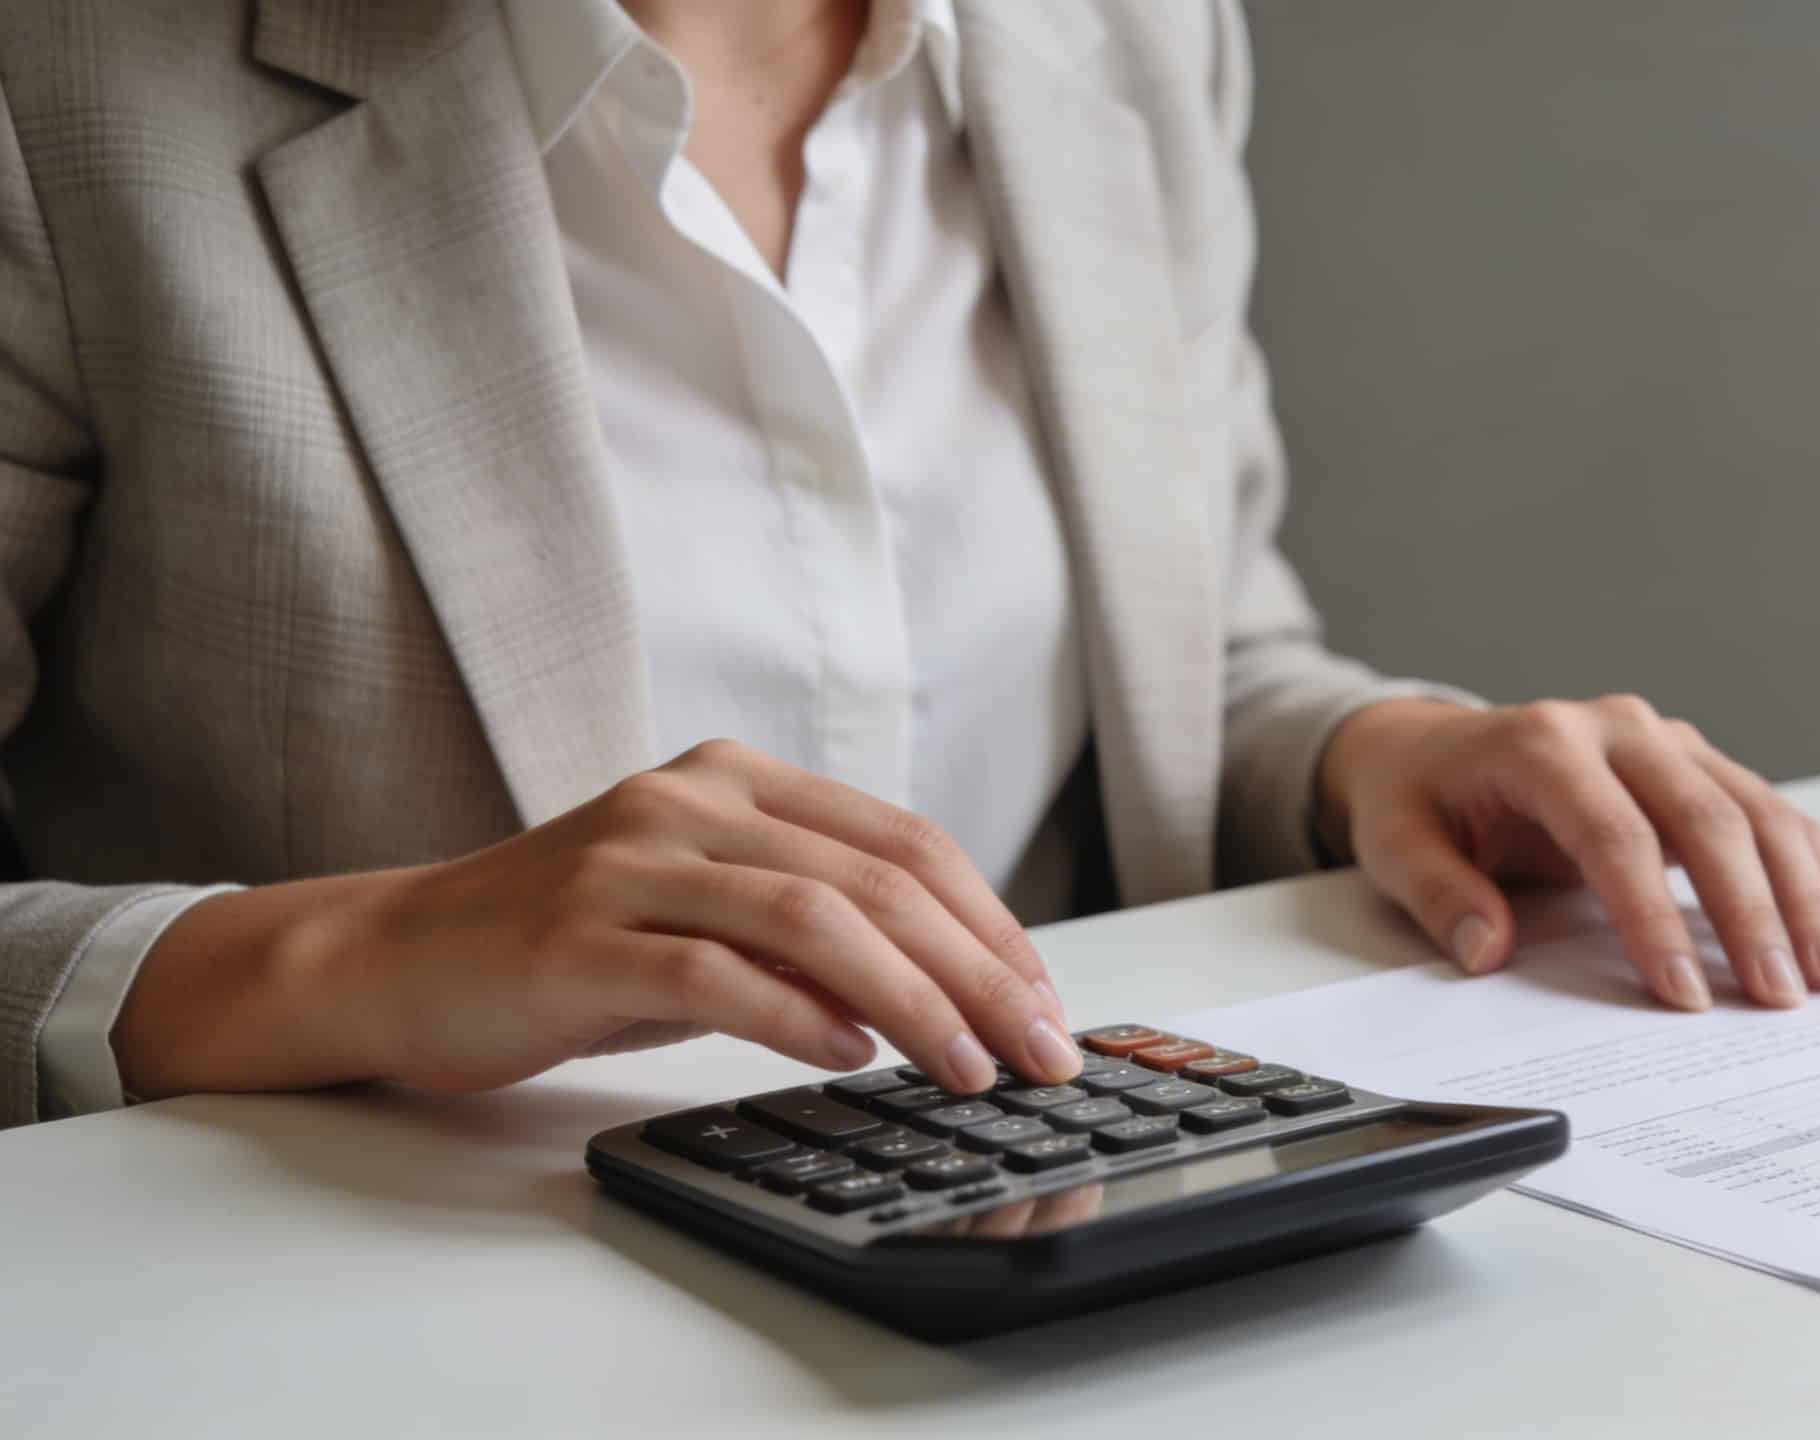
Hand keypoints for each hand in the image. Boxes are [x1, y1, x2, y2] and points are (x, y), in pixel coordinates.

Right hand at [113, 740, 1079, 1100]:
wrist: (395, 960)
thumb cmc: (571, 946)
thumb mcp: (707, 914)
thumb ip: (811, 928)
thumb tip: (953, 991)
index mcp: (736, 777)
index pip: (904, 841)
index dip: (992, 924)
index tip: (1047, 1003)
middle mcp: (689, 798)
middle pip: (877, 878)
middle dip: (979, 972)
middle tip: (1041, 1050)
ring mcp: (630, 861)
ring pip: (812, 916)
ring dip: (914, 1000)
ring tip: (969, 1068)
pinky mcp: (577, 937)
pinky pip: (712, 971)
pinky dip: (797, 1015)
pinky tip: (852, 1057)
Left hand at [1317, 696, 1819, 1009]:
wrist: (1434, 746)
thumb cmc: (1421, 799)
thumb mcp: (1397, 846)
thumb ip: (1442, 896)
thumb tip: (1488, 949)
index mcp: (1542, 744)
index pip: (1614, 835)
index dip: (1653, 918)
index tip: (1684, 992)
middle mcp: (1618, 728)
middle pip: (1705, 817)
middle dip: (1751, 913)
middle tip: (1780, 996)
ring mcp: (1666, 740)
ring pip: (1756, 809)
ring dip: (1801, 893)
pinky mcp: (1696, 762)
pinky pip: (1769, 811)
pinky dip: (1810, 869)